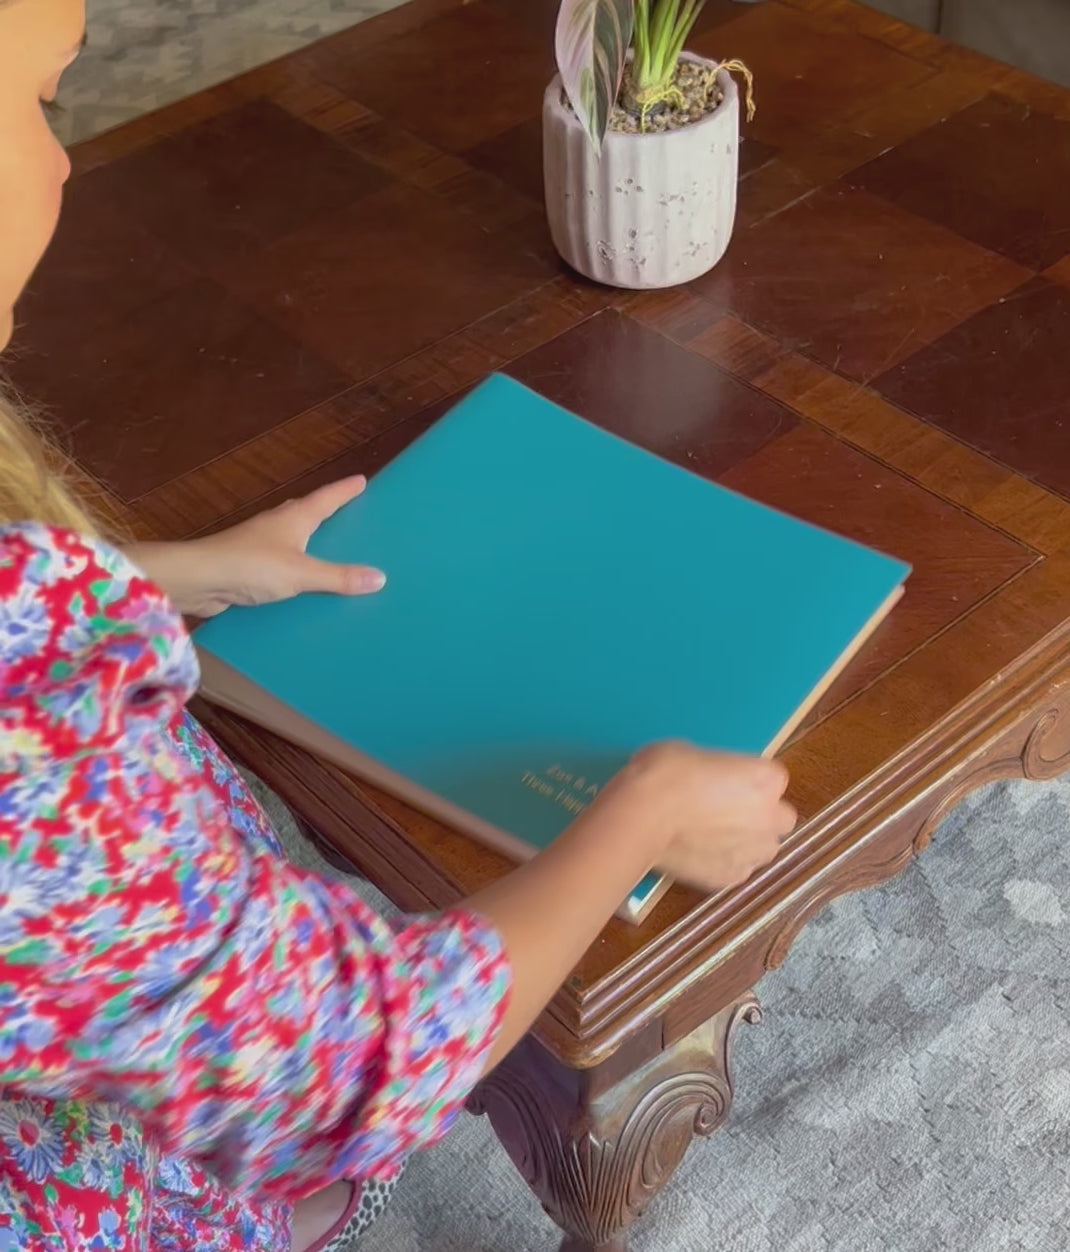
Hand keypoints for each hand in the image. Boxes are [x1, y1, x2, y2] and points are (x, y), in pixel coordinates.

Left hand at [126, 476, 384, 617]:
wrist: (198, 580)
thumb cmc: (250, 566)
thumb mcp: (301, 574)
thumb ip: (339, 577)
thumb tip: (380, 577)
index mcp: (293, 518)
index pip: (326, 498)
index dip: (344, 490)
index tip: (361, 480)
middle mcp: (276, 526)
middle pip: (306, 513)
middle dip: (326, 512)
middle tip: (346, 512)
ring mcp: (259, 546)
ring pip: (292, 538)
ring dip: (309, 542)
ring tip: (328, 550)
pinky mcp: (247, 567)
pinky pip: (280, 564)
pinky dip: (294, 568)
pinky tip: (301, 585)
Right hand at [594, 741, 794, 891]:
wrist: (641, 815)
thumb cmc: (664, 773)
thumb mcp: (694, 752)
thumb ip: (717, 772)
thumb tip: (710, 782)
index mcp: (767, 779)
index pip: (773, 779)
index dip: (749, 781)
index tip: (727, 782)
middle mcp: (770, 817)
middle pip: (780, 818)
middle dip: (761, 816)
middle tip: (727, 811)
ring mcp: (752, 852)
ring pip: (763, 849)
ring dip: (748, 842)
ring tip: (713, 836)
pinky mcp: (731, 877)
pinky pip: (737, 869)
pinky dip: (724, 863)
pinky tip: (699, 854)